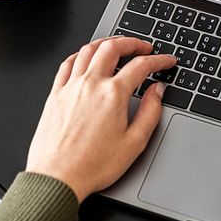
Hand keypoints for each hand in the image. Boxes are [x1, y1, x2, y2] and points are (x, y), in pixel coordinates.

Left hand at [25, 36, 176, 202]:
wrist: (57, 178)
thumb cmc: (92, 166)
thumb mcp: (134, 143)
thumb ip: (150, 112)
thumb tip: (158, 92)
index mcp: (113, 95)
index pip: (141, 66)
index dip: (158, 61)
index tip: (166, 61)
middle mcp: (90, 84)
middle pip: (112, 48)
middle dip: (132, 42)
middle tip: (143, 47)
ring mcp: (70, 87)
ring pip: (88, 50)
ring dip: (106, 42)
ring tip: (117, 45)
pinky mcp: (55, 95)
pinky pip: (67, 64)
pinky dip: (79, 54)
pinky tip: (85, 58)